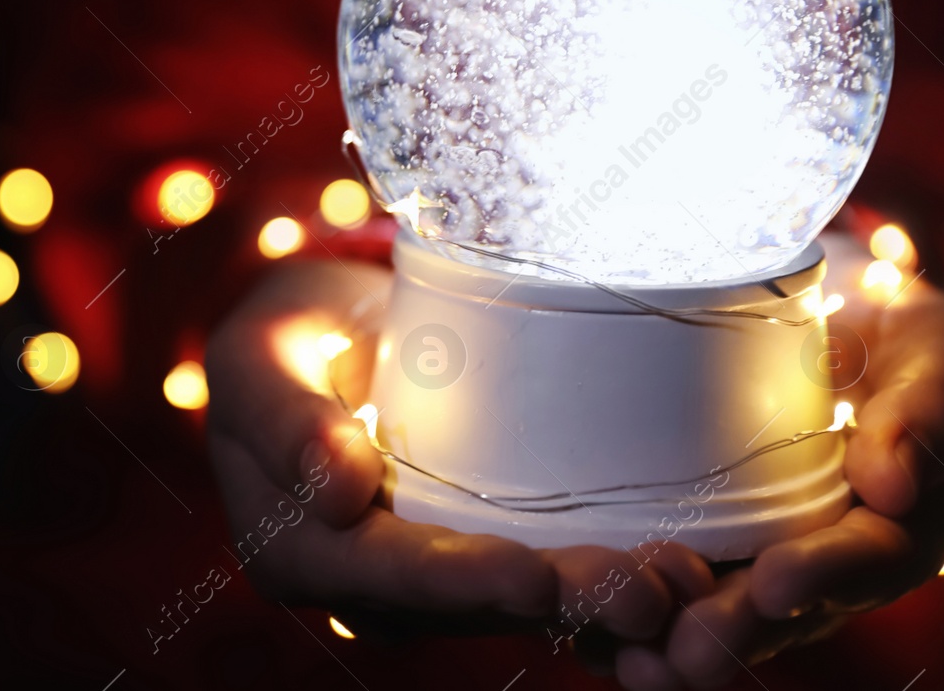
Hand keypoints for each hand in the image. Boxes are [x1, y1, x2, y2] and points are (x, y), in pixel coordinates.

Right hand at [205, 259, 712, 644]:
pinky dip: (603, 576)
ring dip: (598, 600)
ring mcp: (425, 583)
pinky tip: (680, 570)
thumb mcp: (261, 357)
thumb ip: (285, 418)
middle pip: (467, 602)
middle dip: (559, 601)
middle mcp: (365, 588)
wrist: (321, 344)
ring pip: (516, 603)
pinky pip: (539, 579)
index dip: (460, 577)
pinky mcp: (474, 558)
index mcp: (296, 552)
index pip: (385, 571)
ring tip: (681, 584)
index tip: (533, 573)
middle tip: (645, 593)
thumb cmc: (285, 341)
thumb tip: (338, 493)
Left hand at [609, 233, 943, 689]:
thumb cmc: (890, 331)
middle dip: (728, 631)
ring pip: (711, 614)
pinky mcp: (687, 531)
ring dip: (667, 637)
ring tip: (629, 652)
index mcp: (889, 523)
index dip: (822, 575)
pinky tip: (581, 613)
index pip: (863, 560)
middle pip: (777, 612)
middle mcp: (818, 557)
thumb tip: (894, 485)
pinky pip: (658, 582)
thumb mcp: (932, 350)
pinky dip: (621, 605)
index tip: (778, 582)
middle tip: (686, 648)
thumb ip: (924, 407)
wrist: (827, 321)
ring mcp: (748, 552)